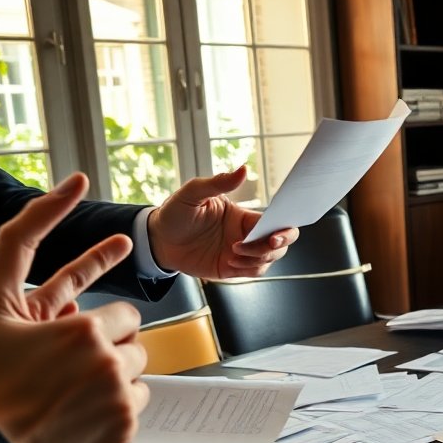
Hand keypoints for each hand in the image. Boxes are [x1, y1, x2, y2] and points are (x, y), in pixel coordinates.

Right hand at [0, 174, 149, 442]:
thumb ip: (15, 253)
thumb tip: (51, 197)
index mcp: (80, 330)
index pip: (124, 312)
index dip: (113, 319)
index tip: (124, 244)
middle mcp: (105, 361)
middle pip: (134, 343)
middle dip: (109, 347)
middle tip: (71, 366)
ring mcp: (118, 397)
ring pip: (137, 372)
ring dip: (114, 376)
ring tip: (73, 391)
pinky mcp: (124, 427)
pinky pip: (138, 404)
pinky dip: (117, 408)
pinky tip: (82, 414)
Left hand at [147, 167, 299, 278]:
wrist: (158, 240)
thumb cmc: (175, 213)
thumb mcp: (193, 193)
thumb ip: (218, 182)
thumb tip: (242, 170)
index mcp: (244, 216)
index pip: (275, 221)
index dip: (284, 227)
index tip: (276, 233)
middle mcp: (247, 234)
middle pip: (280, 242)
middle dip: (276, 246)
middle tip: (266, 245)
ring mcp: (241, 253)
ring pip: (269, 259)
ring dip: (257, 258)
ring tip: (232, 252)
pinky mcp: (232, 269)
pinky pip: (253, 272)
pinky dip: (248, 268)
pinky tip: (229, 261)